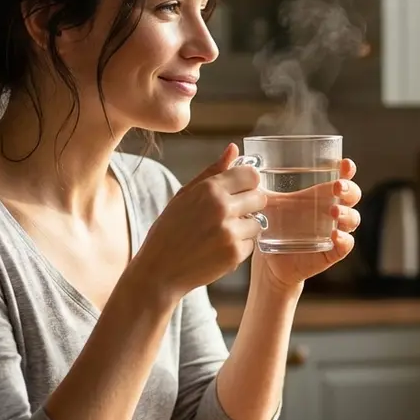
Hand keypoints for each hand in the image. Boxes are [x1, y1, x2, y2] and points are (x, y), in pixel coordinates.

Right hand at [128, 144, 265, 298]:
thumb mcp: (185, 195)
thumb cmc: (169, 230)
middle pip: (260, 197)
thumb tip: (234, 149)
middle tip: (230, 214)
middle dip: (249, 205)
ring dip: (245, 228)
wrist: (160, 270)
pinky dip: (239, 247)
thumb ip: (212, 171)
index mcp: (209, 189)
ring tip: (221, 233)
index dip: (248, 183)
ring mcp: (230, 231)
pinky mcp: (235, 254)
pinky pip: (251, 244)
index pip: (251, 175)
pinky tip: (218, 248)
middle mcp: (222, 207)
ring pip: (258, 222)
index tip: (241, 190)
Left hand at [255, 158, 361, 291]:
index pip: (341, 178)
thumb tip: (240, 165)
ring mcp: (334, 231)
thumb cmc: (273, 228)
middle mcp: (331, 211)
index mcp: (320, 195)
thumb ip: (258, 186)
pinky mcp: (331, 252)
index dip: (347, 170)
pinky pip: (346, 245)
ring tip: (334, 210)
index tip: (345, 163)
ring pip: (353, 219)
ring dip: (348, 213)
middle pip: (353, 195)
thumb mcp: (267, 205)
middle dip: (349, 189)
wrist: (269, 262)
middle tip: (337, 187)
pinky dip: (344, 239)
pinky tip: (335, 235)